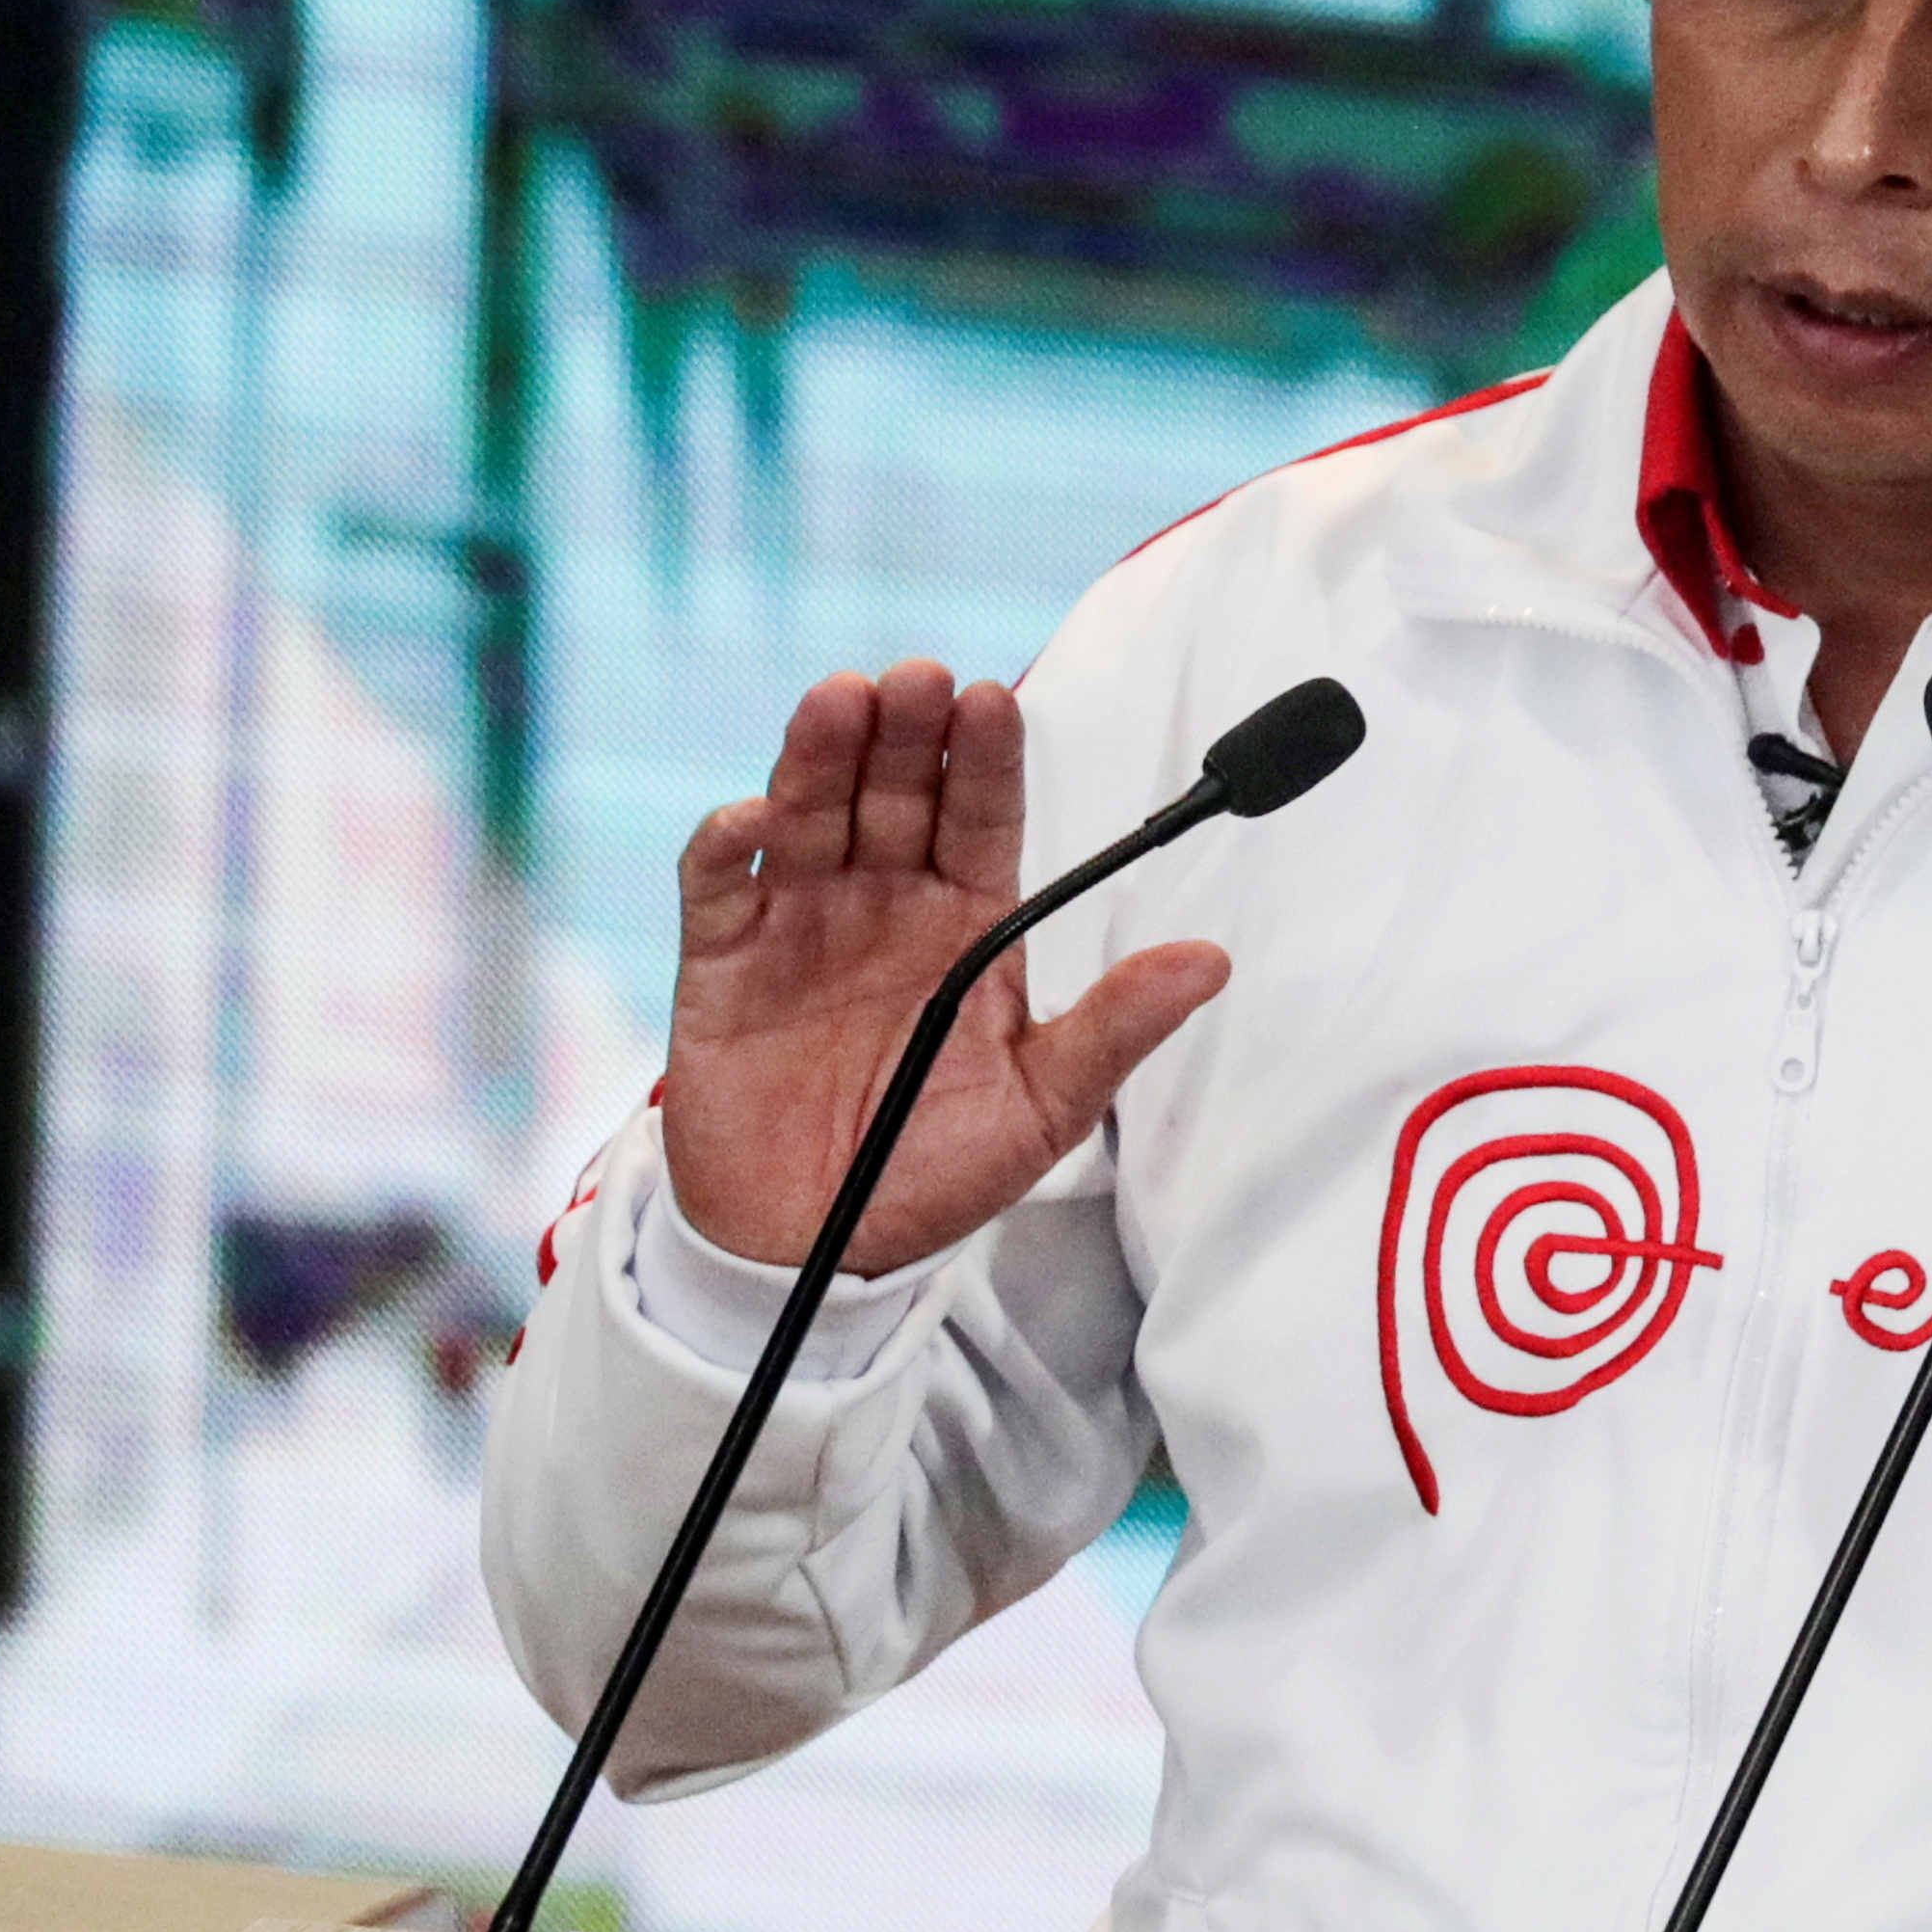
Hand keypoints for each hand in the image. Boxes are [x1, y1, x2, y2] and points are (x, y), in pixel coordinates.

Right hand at [659, 662, 1231, 1273]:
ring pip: (809, 812)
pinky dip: (729, 842)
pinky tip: (756, 818)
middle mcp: (883, 901)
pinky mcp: (721, 960)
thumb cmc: (932, 1173)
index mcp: (966, 920)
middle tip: (918, 681)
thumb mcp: (1046, 1108)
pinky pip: (718, 883)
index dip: (985, 758)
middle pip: (894, 792)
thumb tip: (1213, 963)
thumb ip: (1116, 1028)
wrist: (817, 1250)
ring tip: (843, 701)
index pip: (981, 816)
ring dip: (821, 754)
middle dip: (905, 732)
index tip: (993, 701)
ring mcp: (798, 921)